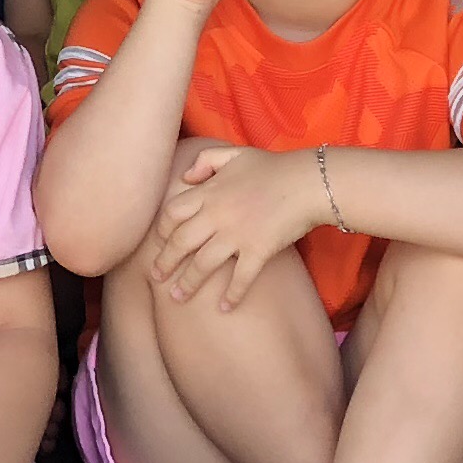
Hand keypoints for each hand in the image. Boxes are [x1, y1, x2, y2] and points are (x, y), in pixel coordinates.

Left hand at [146, 140, 319, 314]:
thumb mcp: (234, 154)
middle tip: (155, 278)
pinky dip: (232, 295)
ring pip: (203, 264)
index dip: (162, 230)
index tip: (159, 243)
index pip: (172, 213)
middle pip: (181, 242)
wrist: (308, 182)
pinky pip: (240, 278)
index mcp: (209, 192)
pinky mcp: (258, 250)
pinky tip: (225, 308)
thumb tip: (185, 176)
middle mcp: (217, 215)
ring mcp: (236, 234)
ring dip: (188, 283)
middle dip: (165, 262)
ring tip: (177, 297)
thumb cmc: (273, 167)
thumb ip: (206, 160)